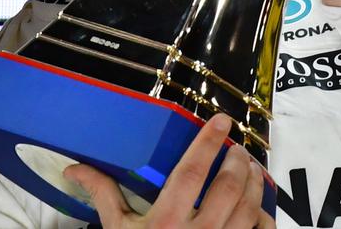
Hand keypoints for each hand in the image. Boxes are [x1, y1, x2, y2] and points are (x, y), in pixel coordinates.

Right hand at [63, 114, 273, 228]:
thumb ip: (104, 194)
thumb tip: (76, 168)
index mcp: (166, 221)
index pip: (192, 171)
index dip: (208, 142)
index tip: (220, 122)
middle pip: (229, 185)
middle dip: (237, 160)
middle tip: (236, 149)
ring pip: (250, 206)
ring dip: (254, 182)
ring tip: (250, 169)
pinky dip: (264, 215)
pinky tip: (258, 204)